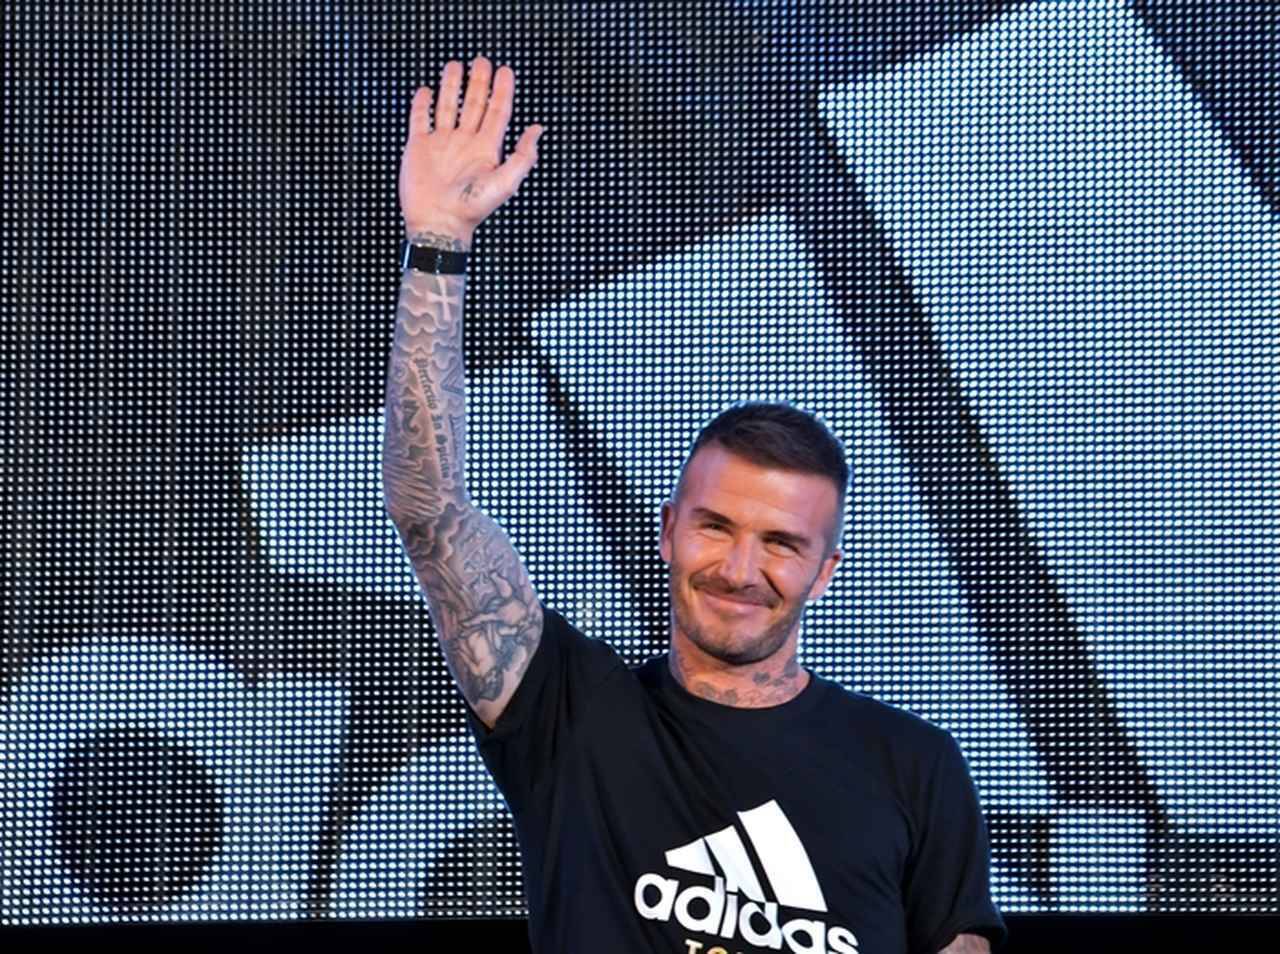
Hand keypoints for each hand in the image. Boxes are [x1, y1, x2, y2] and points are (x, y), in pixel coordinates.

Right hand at [399, 56, 543, 245]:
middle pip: (474, 104)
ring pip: (447, 106)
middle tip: (482, 60)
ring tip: (455, 66)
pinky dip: (422, 104)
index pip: (497, 112)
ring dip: (451, 86)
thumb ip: (523, 155)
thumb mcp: (506, 182)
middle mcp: (465, 142)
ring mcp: (442, 143)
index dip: (502, 91)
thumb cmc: (473, 207)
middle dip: (478, 81)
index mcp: (487, 149)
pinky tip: (426, 90)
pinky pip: (420, 120)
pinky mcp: (419, 148)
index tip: (505, 71)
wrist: (439, 222)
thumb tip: (537, 129)